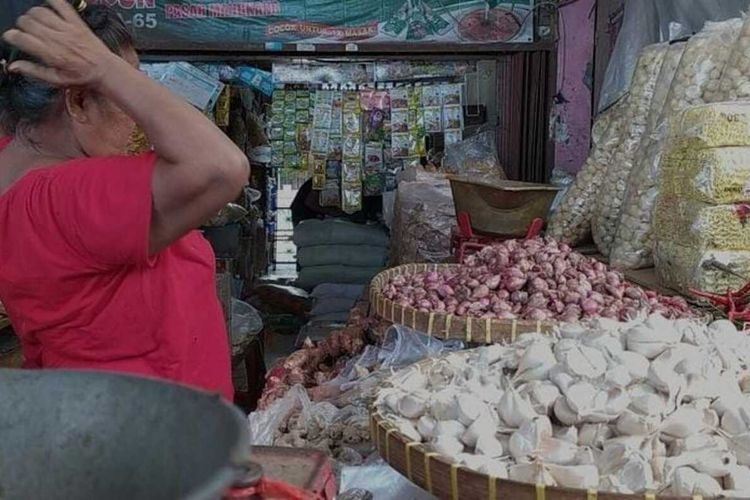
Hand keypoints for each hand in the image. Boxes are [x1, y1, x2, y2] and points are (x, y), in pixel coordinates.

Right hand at [2, 0, 117, 87]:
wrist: (106, 71)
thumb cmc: (82, 77)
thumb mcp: (56, 80)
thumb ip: (34, 71)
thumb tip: (14, 66)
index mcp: (51, 55)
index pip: (23, 39)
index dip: (12, 36)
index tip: (10, 37)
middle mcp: (58, 39)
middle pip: (28, 22)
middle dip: (21, 25)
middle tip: (24, 31)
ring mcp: (68, 29)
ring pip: (41, 12)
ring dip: (32, 14)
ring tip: (34, 21)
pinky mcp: (77, 23)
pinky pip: (62, 5)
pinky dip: (53, 1)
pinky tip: (47, 4)